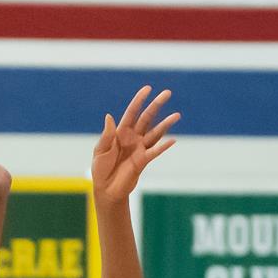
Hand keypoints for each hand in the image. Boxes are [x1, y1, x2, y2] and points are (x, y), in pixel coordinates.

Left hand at [91, 86, 178, 203]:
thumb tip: (109, 117)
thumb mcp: (100, 150)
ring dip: (165, 124)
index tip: (148, 88)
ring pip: (155, 133)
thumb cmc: (100, 169)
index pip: (132, 112)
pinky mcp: (143, 161)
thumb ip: (107, 135)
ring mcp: (139, 148)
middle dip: (156, 105)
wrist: (106, 189)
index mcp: (120, 132)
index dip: (139, 100)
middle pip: (147, 118)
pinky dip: (163, 146)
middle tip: (167, 93)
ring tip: (177, 115)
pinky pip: (155, 152)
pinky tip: (173, 140)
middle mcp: (133, 137)